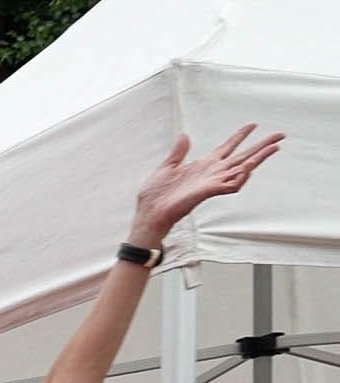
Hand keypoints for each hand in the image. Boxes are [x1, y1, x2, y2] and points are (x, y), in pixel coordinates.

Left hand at [129, 126, 283, 250]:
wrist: (149, 212)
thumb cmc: (155, 194)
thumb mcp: (167, 166)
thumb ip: (178, 152)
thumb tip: (184, 135)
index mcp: (204, 164)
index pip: (227, 147)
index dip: (240, 136)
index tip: (253, 124)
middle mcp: (213, 172)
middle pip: (243, 155)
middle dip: (262, 145)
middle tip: (280, 135)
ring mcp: (213, 182)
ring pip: (243, 168)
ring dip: (258, 158)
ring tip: (274, 147)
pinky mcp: (209, 192)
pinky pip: (231, 184)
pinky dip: (241, 176)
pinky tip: (249, 167)